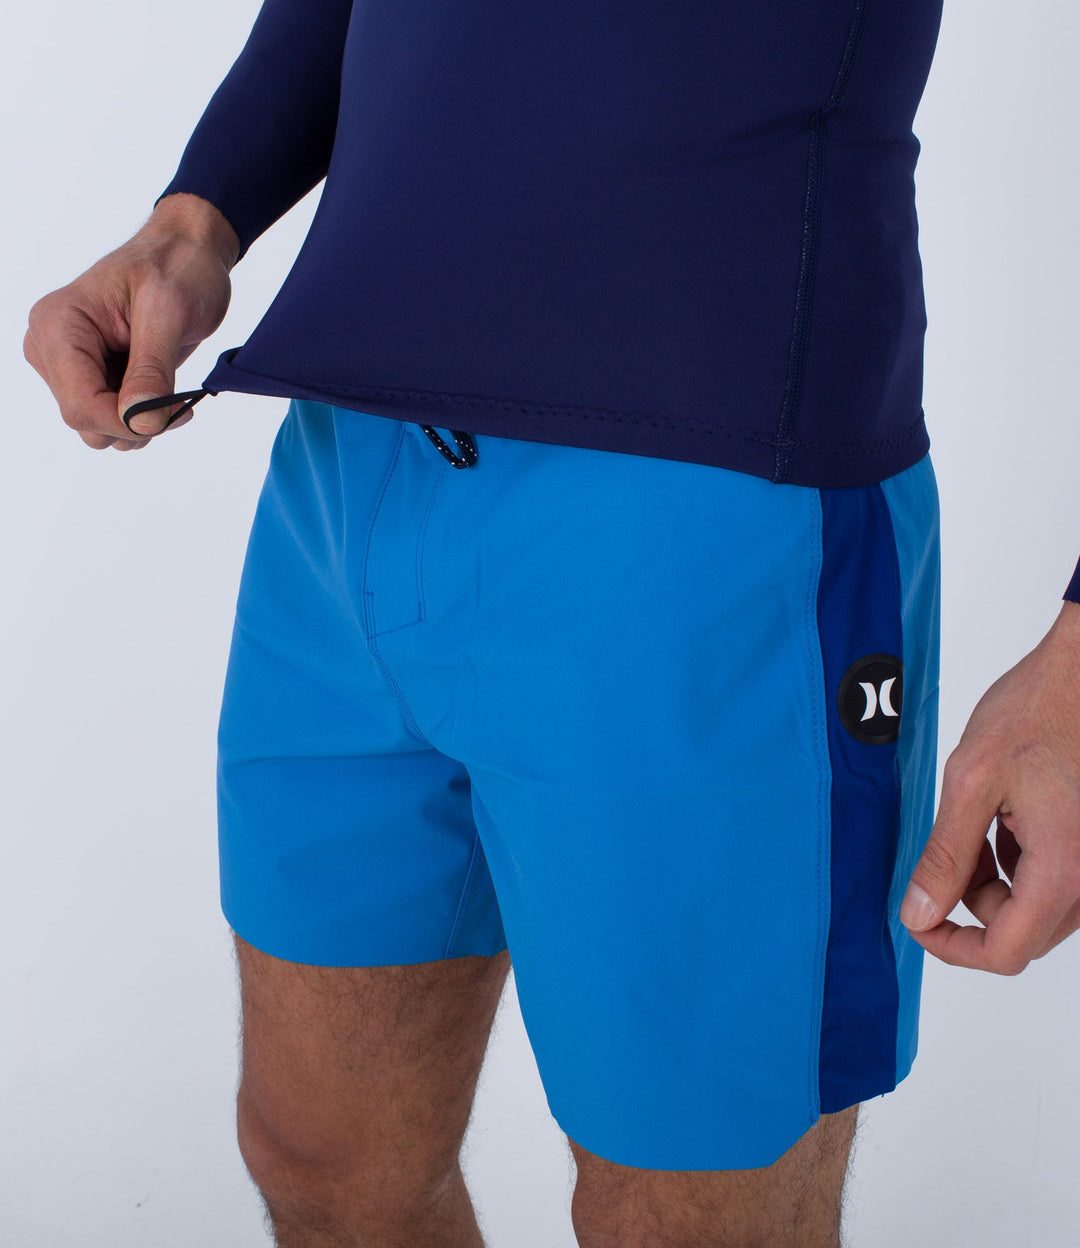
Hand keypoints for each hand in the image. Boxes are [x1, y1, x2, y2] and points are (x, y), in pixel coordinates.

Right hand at [23, 193, 238, 450]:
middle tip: (177, 400)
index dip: (128, 422)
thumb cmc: (177, 267)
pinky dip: (140, 416)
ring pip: (97, 428)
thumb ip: (151, 370)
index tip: (174, 413)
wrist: (187, 253)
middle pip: (85, 422)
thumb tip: (141, 421)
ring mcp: (68, 364)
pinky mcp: (89, 375)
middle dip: (135, 422)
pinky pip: (109, 419)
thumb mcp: (169, 313)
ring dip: (139, 423)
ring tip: (169, 389)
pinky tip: (161, 390)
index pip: (80, 405)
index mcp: (58, 325)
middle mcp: (52, 346)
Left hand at [900, 600, 1079, 972]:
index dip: (952, 946)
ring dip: (992, 884)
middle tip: (941, 858)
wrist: (1079, 675)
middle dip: (970, 907)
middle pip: (1020, 933)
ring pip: (1033, 908)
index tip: (918, 920)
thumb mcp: (971, 782)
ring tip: (974, 825)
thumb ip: (946, 855)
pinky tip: (1001, 817)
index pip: (1005, 952)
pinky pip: (1047, 879)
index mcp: (1061, 872)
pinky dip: (1014, 863)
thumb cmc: (1035, 713)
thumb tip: (920, 912)